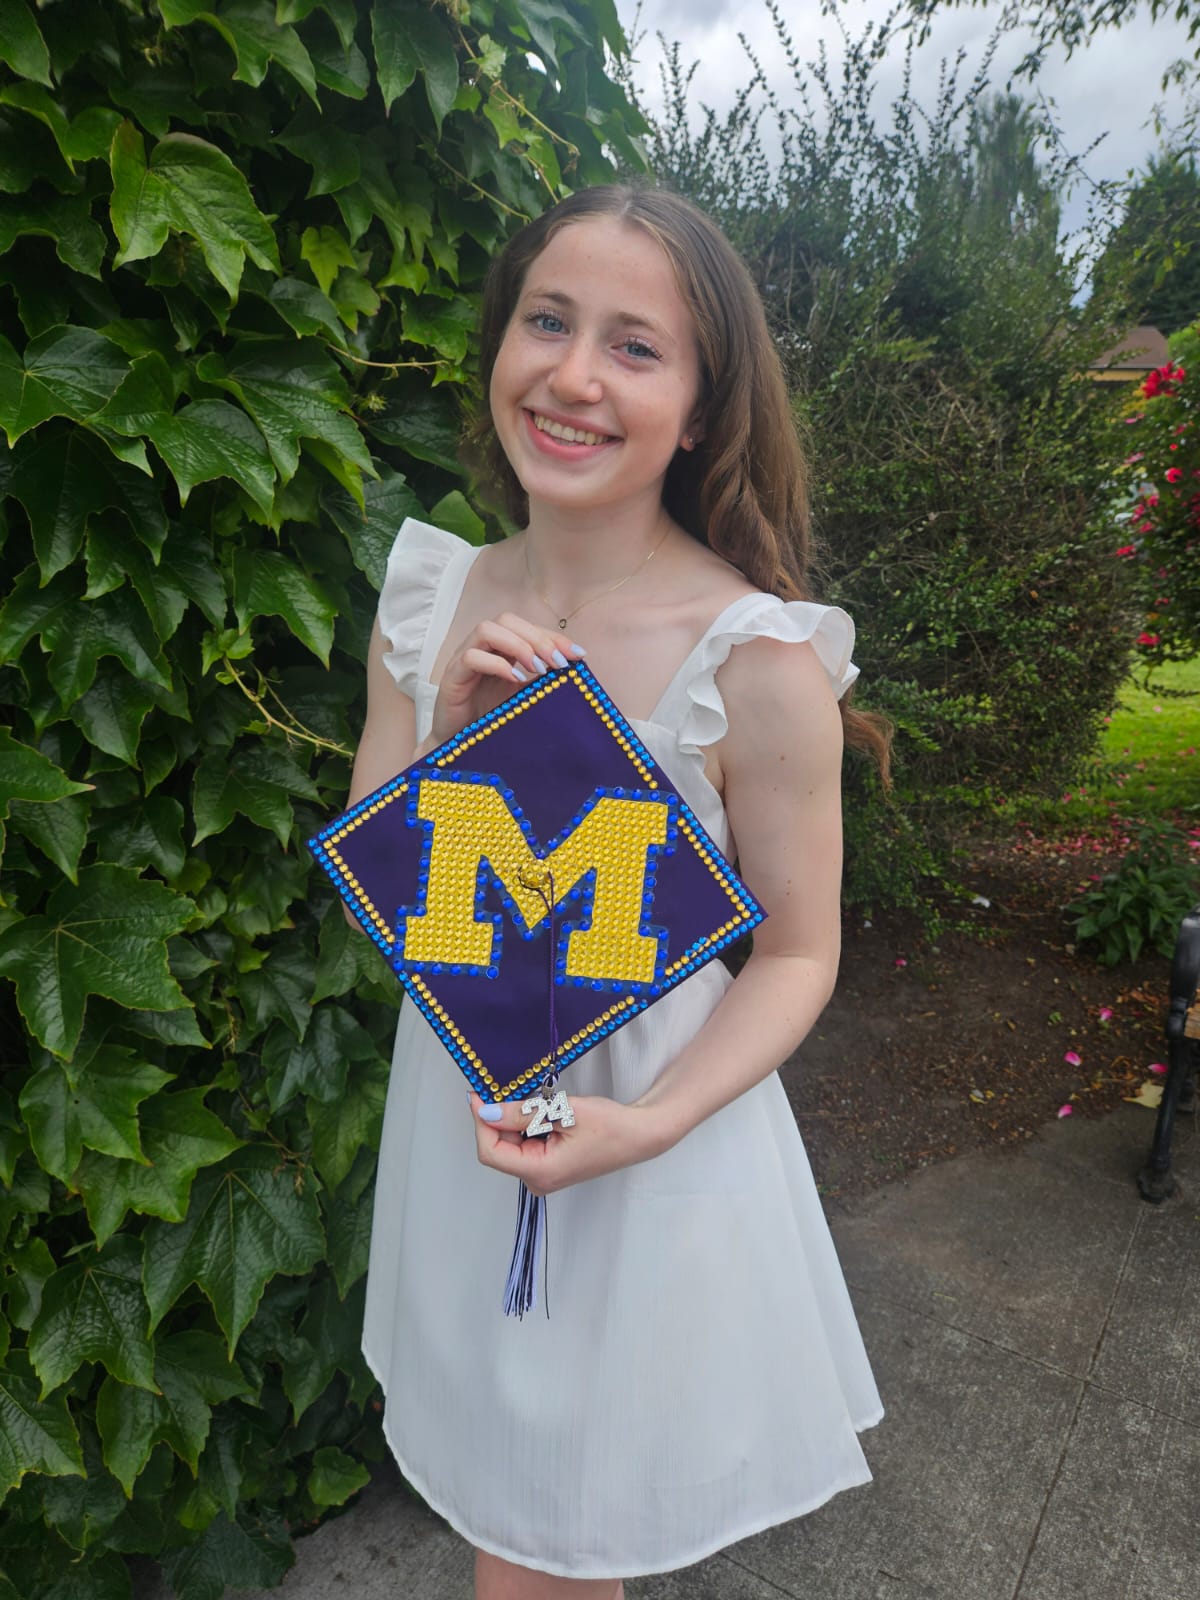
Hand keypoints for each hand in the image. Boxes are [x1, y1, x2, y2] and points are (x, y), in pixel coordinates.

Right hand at [428, 614, 584, 749]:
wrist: (459, 749)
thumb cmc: (491, 721)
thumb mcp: (523, 698)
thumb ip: (542, 683)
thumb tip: (575, 674)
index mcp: (500, 649)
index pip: (527, 628)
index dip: (554, 637)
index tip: (579, 655)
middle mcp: (481, 648)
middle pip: (507, 620)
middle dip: (538, 638)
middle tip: (559, 662)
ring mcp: (463, 659)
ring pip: (487, 629)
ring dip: (518, 646)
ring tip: (539, 669)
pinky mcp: (452, 677)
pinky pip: (471, 657)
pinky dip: (498, 664)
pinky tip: (516, 680)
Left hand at [468, 1091, 665, 1194]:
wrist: (640, 1134)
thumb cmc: (611, 1126)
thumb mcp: (564, 1112)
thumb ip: (521, 1114)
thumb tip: (486, 1111)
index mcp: (541, 1172)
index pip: (490, 1152)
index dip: (480, 1122)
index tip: (478, 1094)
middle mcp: (538, 1180)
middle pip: (499, 1148)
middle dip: (500, 1118)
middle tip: (509, 1090)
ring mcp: (543, 1175)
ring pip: (511, 1145)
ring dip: (515, 1120)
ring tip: (542, 1103)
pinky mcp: (549, 1166)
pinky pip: (525, 1145)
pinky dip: (526, 1125)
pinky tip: (544, 1113)